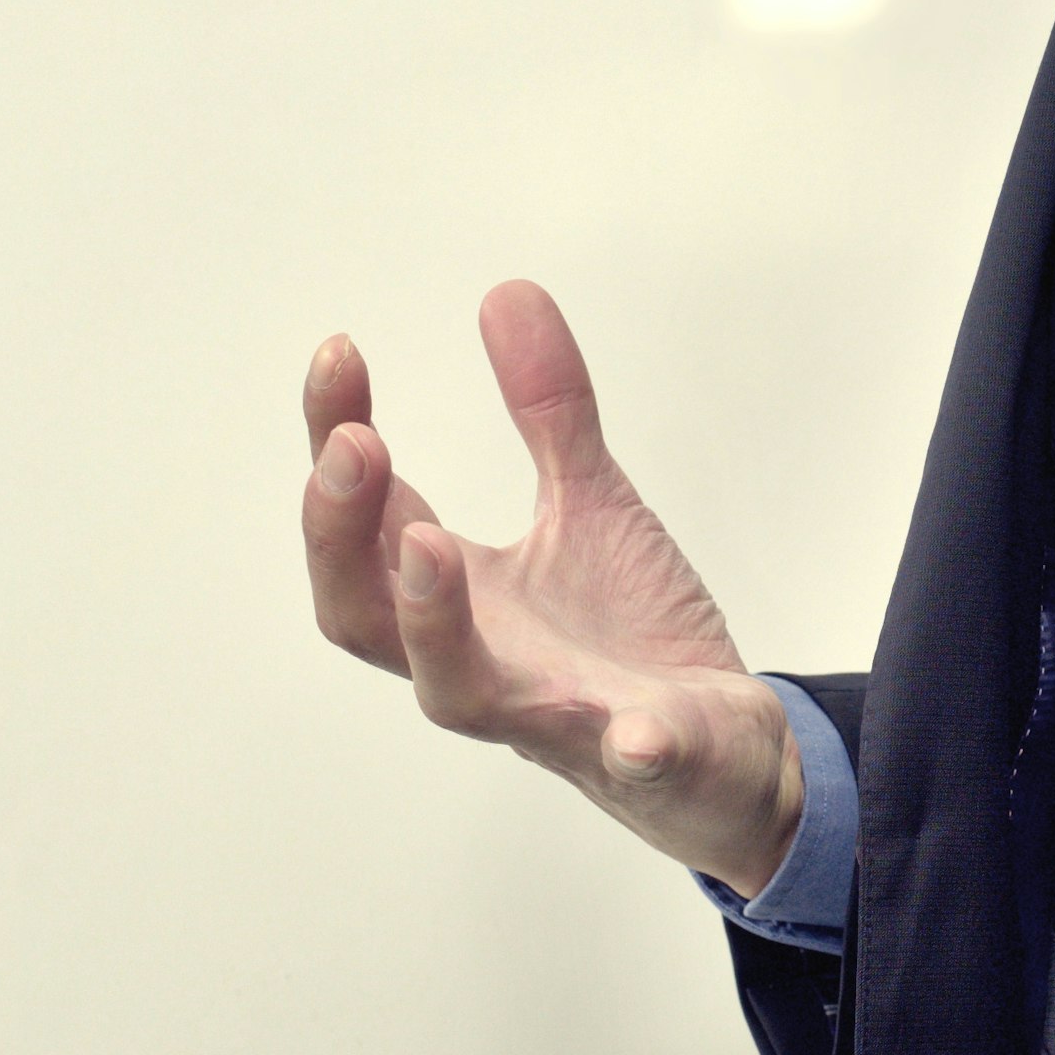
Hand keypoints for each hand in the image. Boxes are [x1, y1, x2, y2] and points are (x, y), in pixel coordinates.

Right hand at [301, 281, 803, 897]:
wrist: (720, 748)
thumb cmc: (622, 636)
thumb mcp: (588, 504)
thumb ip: (547, 412)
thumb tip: (506, 292)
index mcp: (456, 595)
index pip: (364, 518)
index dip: (334, 440)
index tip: (339, 352)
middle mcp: (477, 661)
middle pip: (361, 616)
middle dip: (342, 533)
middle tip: (354, 445)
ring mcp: (552, 717)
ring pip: (458, 694)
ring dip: (432, 623)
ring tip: (428, 543)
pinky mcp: (642, 760)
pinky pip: (629, 762)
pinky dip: (630, 747)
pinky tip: (635, 732)